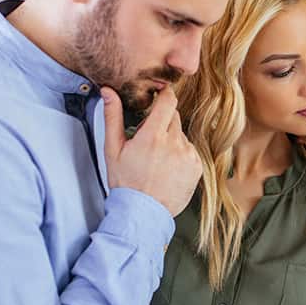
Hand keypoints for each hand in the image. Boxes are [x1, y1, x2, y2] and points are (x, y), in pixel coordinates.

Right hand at [102, 87, 201, 216]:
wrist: (142, 213)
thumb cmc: (126, 182)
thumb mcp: (113, 149)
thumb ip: (113, 117)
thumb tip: (109, 92)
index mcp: (153, 137)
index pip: (168, 101)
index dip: (164, 94)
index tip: (160, 94)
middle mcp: (174, 144)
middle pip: (173, 117)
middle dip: (161, 122)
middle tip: (148, 140)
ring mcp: (188, 156)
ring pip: (181, 135)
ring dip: (171, 140)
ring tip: (156, 160)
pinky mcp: (196, 167)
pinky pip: (189, 151)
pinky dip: (180, 154)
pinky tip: (167, 168)